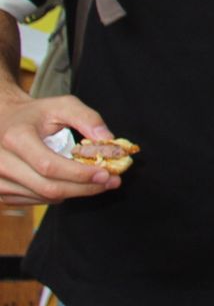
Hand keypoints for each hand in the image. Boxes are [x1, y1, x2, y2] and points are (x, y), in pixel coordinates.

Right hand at [0, 85, 121, 204]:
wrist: (4, 122)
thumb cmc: (35, 114)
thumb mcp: (61, 106)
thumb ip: (87, 118)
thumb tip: (107, 139)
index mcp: (16, 138)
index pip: (50, 166)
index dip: (80, 174)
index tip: (106, 173)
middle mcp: (2, 162)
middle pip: (48, 187)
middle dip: (84, 187)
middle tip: (111, 181)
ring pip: (44, 197)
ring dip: (75, 192)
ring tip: (97, 181)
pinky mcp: (1, 192)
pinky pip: (36, 200)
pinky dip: (60, 194)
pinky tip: (72, 182)